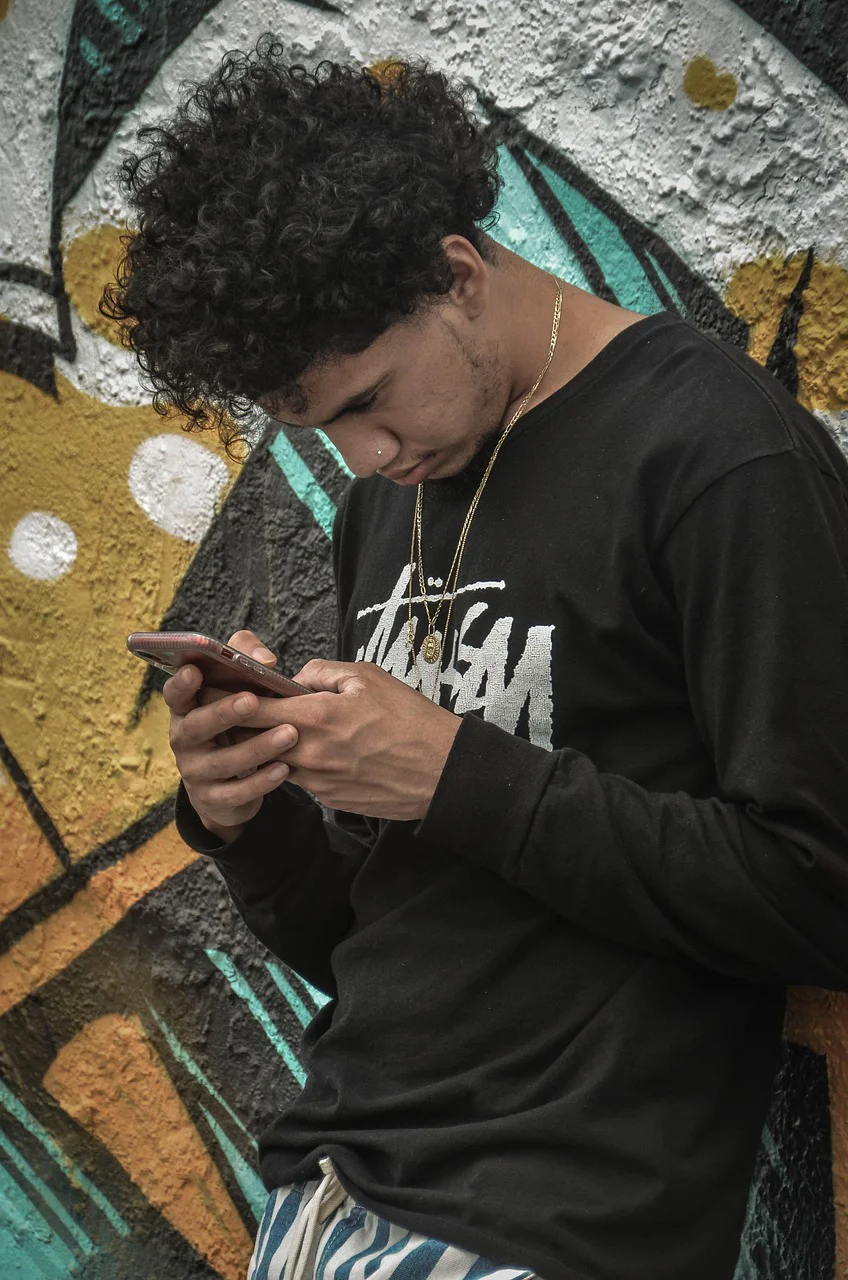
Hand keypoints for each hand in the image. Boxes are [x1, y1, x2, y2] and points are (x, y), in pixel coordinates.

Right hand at [164, 629, 298, 838]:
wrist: (229, 781)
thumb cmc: (236, 719)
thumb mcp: (238, 686)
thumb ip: (246, 659)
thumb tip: (265, 658)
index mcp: (186, 709)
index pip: (174, 694)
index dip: (181, 684)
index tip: (194, 671)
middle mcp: (184, 739)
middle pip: (197, 726)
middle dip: (223, 713)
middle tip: (252, 701)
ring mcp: (196, 771)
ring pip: (221, 762)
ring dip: (256, 748)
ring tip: (289, 734)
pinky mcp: (213, 799)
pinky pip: (236, 792)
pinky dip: (261, 782)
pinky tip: (283, 769)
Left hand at [237, 658, 462, 821]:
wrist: (442, 772)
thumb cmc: (410, 719)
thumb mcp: (368, 677)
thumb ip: (321, 672)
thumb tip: (295, 678)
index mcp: (316, 717)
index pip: (253, 708)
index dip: (231, 697)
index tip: (218, 688)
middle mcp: (309, 754)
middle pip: (255, 740)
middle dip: (245, 724)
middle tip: (244, 708)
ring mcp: (318, 781)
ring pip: (276, 762)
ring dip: (274, 747)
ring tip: (287, 729)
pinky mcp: (330, 800)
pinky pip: (303, 779)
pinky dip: (301, 764)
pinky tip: (321, 752)